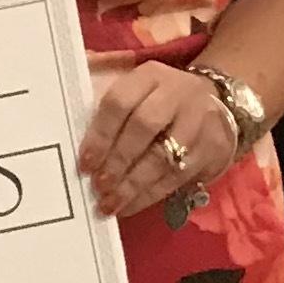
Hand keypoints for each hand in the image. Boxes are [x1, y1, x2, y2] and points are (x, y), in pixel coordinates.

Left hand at [78, 61, 243, 221]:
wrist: (215, 99)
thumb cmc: (157, 98)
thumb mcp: (134, 86)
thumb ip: (103, 97)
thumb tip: (67, 115)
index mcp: (149, 76)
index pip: (120, 101)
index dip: (100, 134)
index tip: (85, 162)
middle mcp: (177, 93)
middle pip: (145, 126)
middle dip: (118, 159)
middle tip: (98, 185)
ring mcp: (199, 120)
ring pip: (165, 156)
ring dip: (133, 184)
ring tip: (110, 203)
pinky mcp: (212, 148)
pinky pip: (179, 177)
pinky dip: (150, 195)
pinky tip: (129, 206)